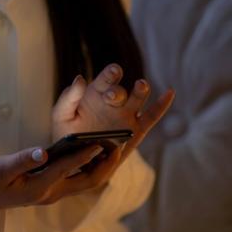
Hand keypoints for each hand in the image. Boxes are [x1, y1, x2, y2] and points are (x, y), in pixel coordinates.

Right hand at [0, 142, 123, 215]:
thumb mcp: (0, 169)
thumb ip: (22, 160)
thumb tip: (42, 151)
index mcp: (39, 187)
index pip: (67, 168)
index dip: (86, 154)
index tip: (103, 141)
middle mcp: (51, 193)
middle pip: (88, 182)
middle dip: (106, 165)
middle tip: (120, 145)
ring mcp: (53, 194)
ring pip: (87, 182)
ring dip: (103, 167)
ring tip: (116, 147)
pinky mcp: (52, 191)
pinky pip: (79, 180)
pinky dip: (92, 167)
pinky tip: (99, 152)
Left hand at [50, 63, 174, 185]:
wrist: (75, 159)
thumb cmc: (66, 134)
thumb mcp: (61, 115)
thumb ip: (68, 97)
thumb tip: (80, 78)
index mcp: (97, 92)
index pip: (106, 79)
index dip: (111, 74)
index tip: (113, 72)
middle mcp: (114, 101)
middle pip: (121, 90)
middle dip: (118, 91)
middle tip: (112, 97)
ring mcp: (126, 115)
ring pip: (138, 98)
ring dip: (141, 91)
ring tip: (140, 86)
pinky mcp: (136, 131)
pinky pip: (152, 116)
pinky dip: (162, 105)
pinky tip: (170, 92)